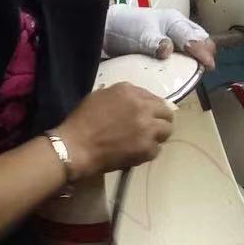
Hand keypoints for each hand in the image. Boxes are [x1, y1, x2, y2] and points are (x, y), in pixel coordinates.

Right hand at [57, 82, 174, 177]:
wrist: (76, 146)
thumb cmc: (82, 122)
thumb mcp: (99, 97)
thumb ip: (120, 96)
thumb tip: (132, 100)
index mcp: (129, 91)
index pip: (152, 97)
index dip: (151, 107)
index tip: (147, 115)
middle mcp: (143, 107)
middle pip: (166, 112)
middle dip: (161, 120)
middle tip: (152, 128)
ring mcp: (147, 128)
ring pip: (167, 130)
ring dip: (158, 136)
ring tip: (147, 141)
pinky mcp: (146, 147)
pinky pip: (156, 149)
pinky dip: (148, 152)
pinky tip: (136, 153)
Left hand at [104, 5, 212, 68]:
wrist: (111, 29)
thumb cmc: (127, 27)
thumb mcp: (141, 34)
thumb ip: (154, 42)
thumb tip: (168, 51)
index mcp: (174, 21)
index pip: (193, 36)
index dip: (202, 51)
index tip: (207, 65)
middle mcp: (180, 28)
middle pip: (202, 40)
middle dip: (206, 53)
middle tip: (205, 68)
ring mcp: (176, 39)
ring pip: (196, 46)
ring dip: (199, 58)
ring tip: (199, 72)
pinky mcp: (171, 48)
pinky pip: (186, 54)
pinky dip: (190, 62)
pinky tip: (187, 73)